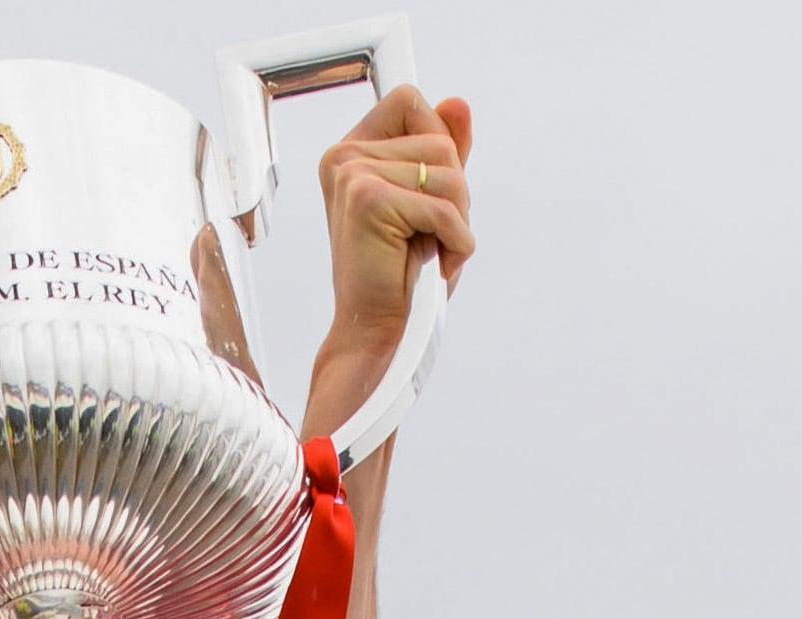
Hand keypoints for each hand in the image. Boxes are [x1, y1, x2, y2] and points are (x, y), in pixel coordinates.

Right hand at [306, 88, 475, 433]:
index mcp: (349, 153)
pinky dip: (456, 242)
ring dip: (456, 220)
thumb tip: (458, 103)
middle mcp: (343, 157)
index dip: (436, 144)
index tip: (424, 196)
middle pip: (439, 140)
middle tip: (428, 238)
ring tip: (428, 252)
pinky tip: (434, 265)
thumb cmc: (404, 276)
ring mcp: (351, 175)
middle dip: (454, 194)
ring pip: (448, 171)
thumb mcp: (432, 203)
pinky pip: (443, 207)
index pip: (410, 102)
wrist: (378, 333)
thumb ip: (443, 151)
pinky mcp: (367, 200)